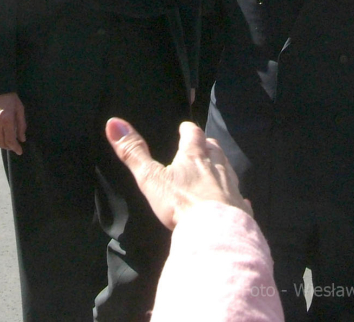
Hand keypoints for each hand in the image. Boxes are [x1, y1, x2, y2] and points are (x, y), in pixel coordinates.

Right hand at [0, 92, 26, 154]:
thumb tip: (22, 139)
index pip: (10, 140)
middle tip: (14, 146)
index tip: (19, 151)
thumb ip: (21, 125)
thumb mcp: (20, 109)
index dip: (15, 148)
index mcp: (6, 120)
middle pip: (1, 142)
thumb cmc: (10, 98)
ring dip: (0, 142)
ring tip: (7, 139)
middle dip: (8, 147)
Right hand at [106, 118, 250, 229]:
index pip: (194, 135)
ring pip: (227, 170)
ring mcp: (231, 188)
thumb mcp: (151, 178)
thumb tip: (113, 123)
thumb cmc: (181, 203)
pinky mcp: (241, 208)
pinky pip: (239, 199)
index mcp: (195, 157)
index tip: (186, 127)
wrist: (215, 231)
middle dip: (208, 146)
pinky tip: (235, 201)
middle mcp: (217, 167)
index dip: (189, 130)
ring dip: (221, 167)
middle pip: (214, 150)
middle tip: (202, 146)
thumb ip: (133, 152)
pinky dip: (235, 197)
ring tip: (215, 169)